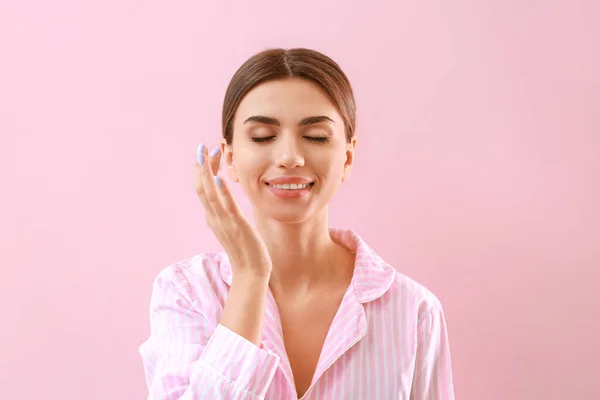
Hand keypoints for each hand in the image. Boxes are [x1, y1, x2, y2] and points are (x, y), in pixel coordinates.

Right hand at [195, 143, 272, 278]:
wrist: (251, 272)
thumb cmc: (245, 249)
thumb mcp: (231, 226)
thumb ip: (225, 211)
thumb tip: (223, 196)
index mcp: (213, 216)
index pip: (203, 188)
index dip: (202, 169)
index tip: (207, 152)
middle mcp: (214, 217)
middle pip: (201, 187)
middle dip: (200, 166)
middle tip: (200, 147)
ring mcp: (224, 222)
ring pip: (210, 194)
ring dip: (206, 173)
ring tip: (205, 154)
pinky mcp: (237, 226)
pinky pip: (227, 207)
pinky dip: (222, 192)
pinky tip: (219, 178)